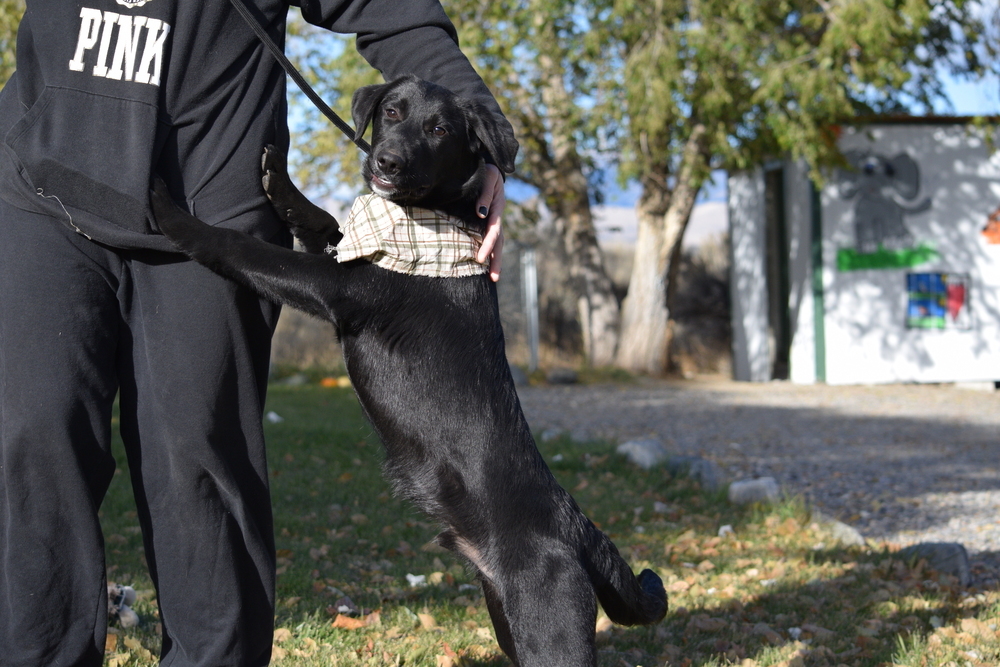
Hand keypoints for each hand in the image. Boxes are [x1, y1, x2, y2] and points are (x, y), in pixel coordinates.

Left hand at [475, 164, 504, 281]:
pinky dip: (490, 251)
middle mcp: (497, 217)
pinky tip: (486, 263)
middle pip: (499, 243)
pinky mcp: (489, 220)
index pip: (493, 232)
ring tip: (494, 278)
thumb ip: (484, 195)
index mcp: (497, 209)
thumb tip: (481, 214)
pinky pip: (491, 238)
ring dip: (496, 260)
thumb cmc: (487, 171)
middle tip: (494, 278)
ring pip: (497, 243)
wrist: (491, 166)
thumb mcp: (488, 178)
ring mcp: (494, 220)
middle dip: (496, 260)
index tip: (481, 259)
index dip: (487, 246)